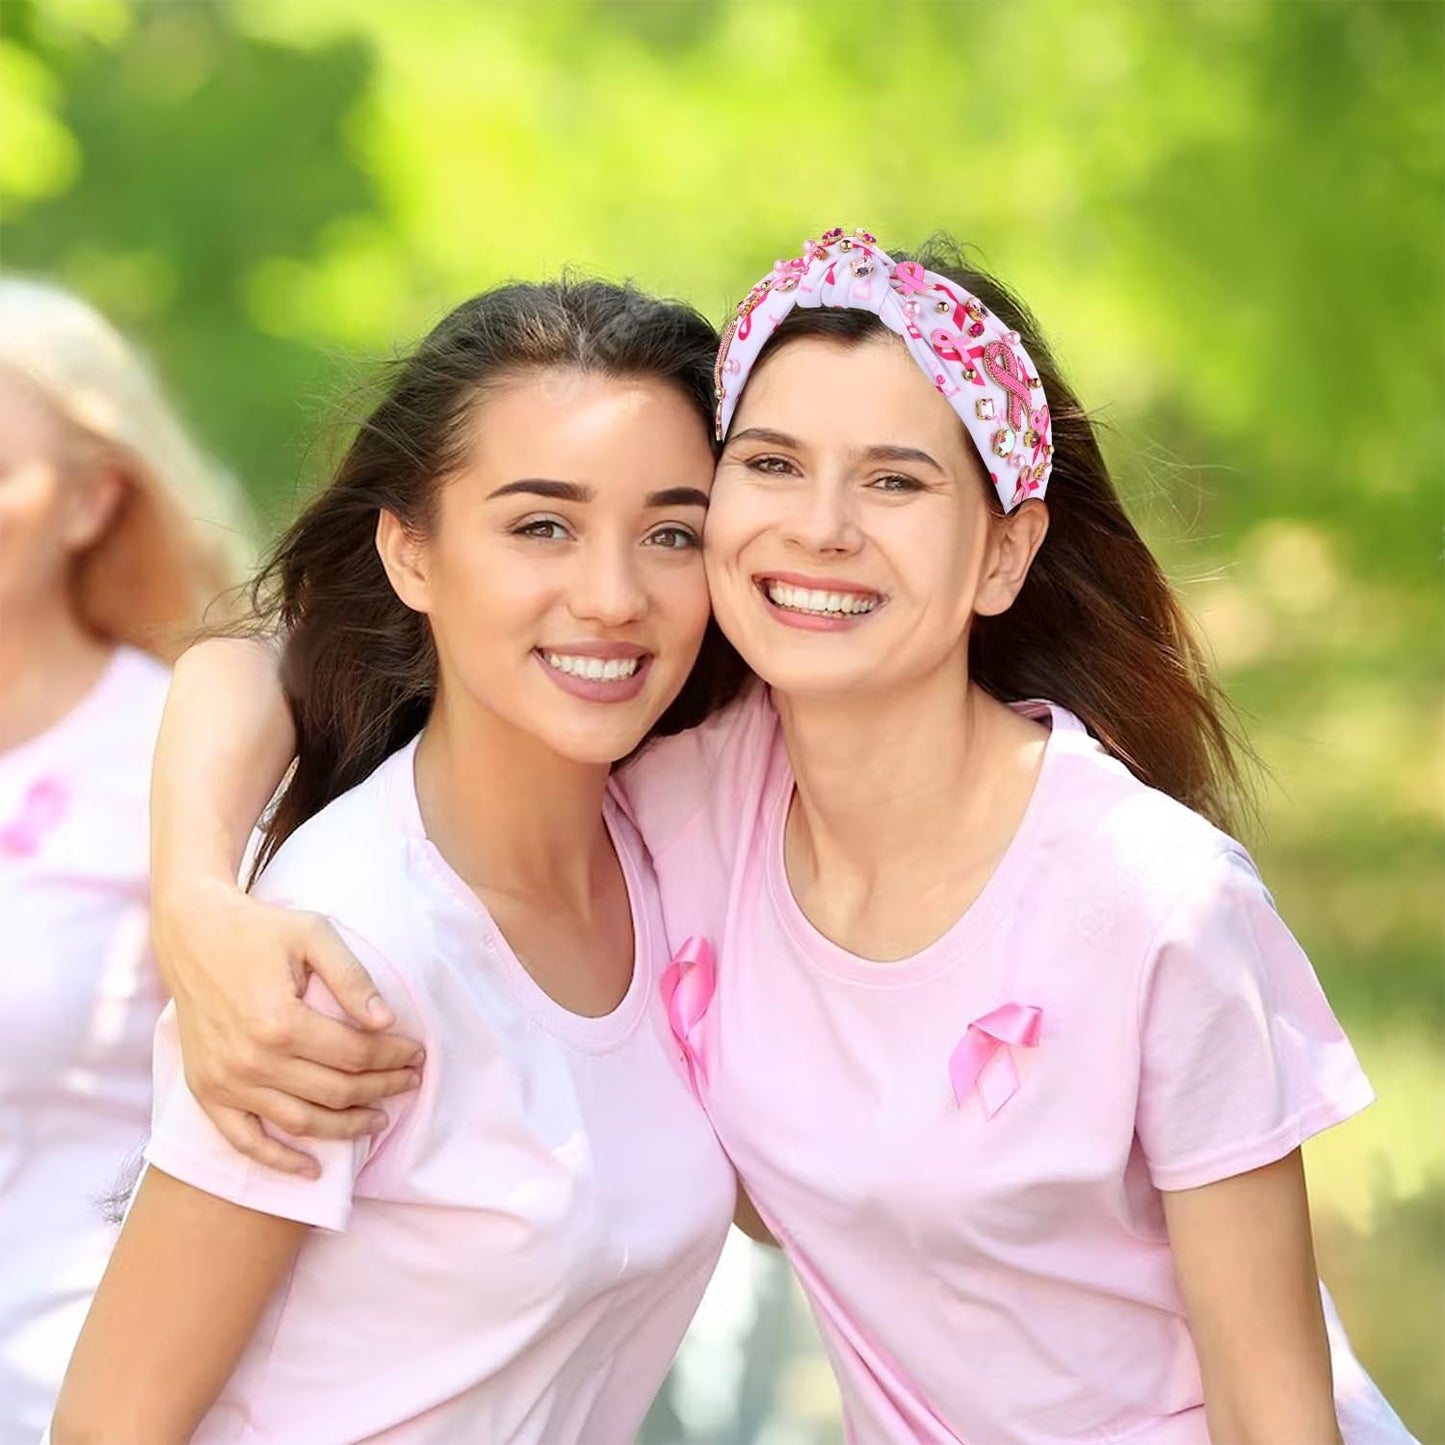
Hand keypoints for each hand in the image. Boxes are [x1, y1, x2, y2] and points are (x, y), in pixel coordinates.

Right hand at [152, 878, 424, 1177]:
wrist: (193, 934)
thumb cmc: (260, 930)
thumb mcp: (315, 935)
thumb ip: (352, 978)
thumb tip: (387, 1021)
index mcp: (280, 1021)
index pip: (355, 1055)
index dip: (393, 1057)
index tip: (417, 1053)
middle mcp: (251, 1060)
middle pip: (335, 1091)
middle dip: (382, 1089)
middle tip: (409, 1082)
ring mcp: (225, 1082)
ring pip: (299, 1123)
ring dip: (345, 1128)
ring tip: (379, 1119)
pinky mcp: (206, 1091)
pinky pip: (244, 1141)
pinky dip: (278, 1160)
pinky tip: (312, 1169)